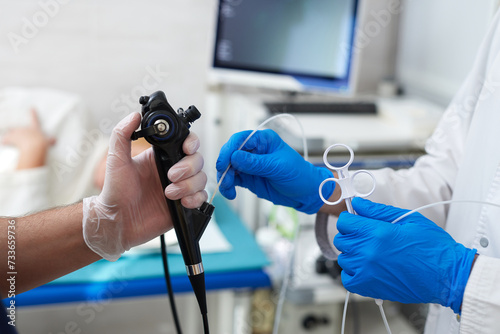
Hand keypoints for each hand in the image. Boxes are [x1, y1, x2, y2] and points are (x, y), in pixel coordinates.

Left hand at [2, 109, 55, 168]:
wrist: (34, 146)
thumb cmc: (41, 144)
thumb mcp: (47, 142)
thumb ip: (50, 140)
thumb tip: (54, 140)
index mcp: (34, 128)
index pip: (34, 119)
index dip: (33, 114)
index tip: (31, 108)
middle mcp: (25, 129)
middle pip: (18, 127)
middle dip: (15, 129)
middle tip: (13, 130)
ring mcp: (17, 133)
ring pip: (10, 133)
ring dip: (9, 135)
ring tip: (7, 138)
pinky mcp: (11, 138)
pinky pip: (5, 139)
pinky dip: (5, 141)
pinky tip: (4, 142)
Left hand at [83, 113, 207, 260]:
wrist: (117, 222)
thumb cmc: (115, 192)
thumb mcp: (116, 160)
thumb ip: (122, 135)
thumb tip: (134, 115)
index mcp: (161, 156)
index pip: (185, 142)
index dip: (191, 142)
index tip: (186, 147)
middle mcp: (173, 169)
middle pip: (198, 160)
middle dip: (188, 167)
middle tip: (171, 175)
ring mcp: (180, 187)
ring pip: (201, 178)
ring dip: (189, 185)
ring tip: (169, 193)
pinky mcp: (184, 204)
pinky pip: (201, 197)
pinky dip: (195, 199)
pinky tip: (181, 202)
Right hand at [216, 129, 333, 213]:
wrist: (305, 193)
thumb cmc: (298, 174)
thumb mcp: (278, 167)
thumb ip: (256, 163)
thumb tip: (235, 157)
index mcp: (263, 140)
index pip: (241, 139)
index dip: (230, 149)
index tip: (225, 162)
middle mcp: (254, 150)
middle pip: (230, 153)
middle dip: (225, 165)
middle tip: (225, 178)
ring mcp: (249, 165)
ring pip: (229, 168)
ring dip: (225, 178)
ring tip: (228, 189)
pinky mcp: (247, 178)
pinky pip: (232, 179)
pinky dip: (228, 186)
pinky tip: (231, 193)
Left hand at [334, 197, 476, 313]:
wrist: (448, 275)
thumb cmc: (433, 247)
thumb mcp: (408, 219)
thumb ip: (378, 211)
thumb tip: (358, 203)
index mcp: (377, 233)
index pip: (345, 222)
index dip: (351, 219)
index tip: (358, 221)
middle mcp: (368, 252)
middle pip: (341, 240)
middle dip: (352, 235)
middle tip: (368, 237)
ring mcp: (367, 271)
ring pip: (344, 259)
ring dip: (353, 254)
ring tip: (372, 253)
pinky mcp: (369, 288)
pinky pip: (347, 279)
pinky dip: (353, 273)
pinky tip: (367, 268)